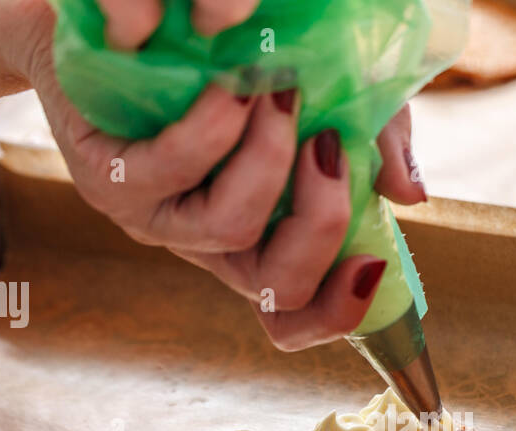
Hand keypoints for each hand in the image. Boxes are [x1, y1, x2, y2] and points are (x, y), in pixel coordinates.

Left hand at [19, 0, 427, 350]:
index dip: (338, 313)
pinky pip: (172, 170)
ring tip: (281, 90)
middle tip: (331, 145)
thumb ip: (374, 144)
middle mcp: (205, 245)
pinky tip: (234, 86)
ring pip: (231, 227)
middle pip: (278, 289)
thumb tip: (410, 196)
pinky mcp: (106, 177)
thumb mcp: (326, 100)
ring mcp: (154, 218)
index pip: (295, 317)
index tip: (374, 261)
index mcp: (256, 241)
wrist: (126, 20)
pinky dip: (216, 127)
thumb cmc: (235, 64)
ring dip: (270, 159)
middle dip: (322, 223)